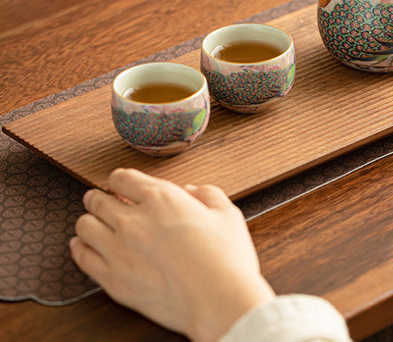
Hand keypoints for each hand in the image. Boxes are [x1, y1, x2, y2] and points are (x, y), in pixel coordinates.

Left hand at [70, 168, 274, 341]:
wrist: (220, 301)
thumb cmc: (226, 258)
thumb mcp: (226, 213)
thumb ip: (206, 193)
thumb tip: (190, 190)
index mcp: (161, 198)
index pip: (122, 177)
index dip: (119, 179)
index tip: (120, 184)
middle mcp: (134, 220)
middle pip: (98, 200)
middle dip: (98, 197)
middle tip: (98, 199)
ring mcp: (119, 250)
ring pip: (84, 225)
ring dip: (88, 219)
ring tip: (93, 221)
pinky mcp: (113, 280)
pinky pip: (81, 257)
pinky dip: (79, 247)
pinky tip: (83, 245)